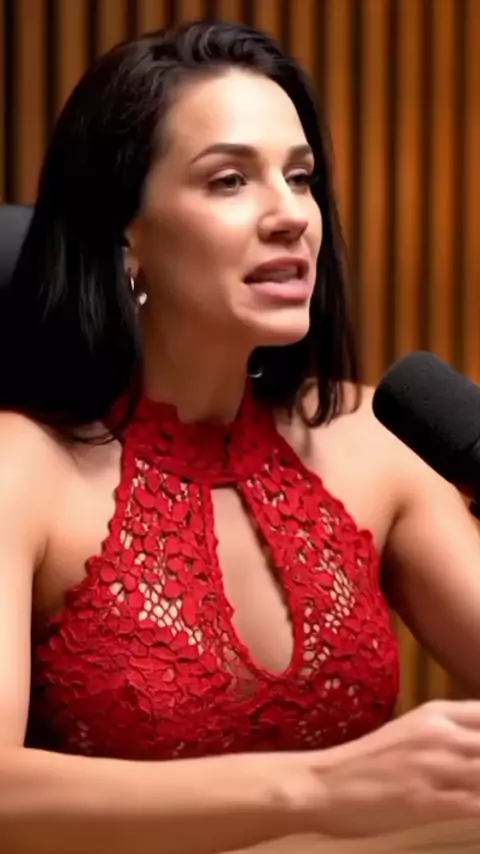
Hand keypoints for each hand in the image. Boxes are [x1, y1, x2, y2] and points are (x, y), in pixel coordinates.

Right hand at [313, 699, 479, 836]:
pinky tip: (476, 809)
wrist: (323, 783)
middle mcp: (440, 734)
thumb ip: (447, 738)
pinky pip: (476, 805)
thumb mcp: (410, 735)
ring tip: (478, 789)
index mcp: (436, 714)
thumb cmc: (366, 763)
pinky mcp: (426, 800)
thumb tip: (474, 748)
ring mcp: (434, 766)